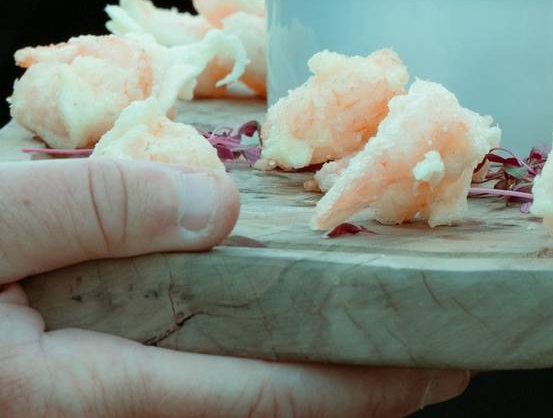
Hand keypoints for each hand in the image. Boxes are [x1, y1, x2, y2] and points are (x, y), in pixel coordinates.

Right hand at [0, 159, 466, 416]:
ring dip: (299, 370)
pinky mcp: (62, 376)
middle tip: (433, 357)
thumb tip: (211, 205)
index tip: (439, 369)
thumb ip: (83, 210)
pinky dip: (235, 347)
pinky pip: (172, 372)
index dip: (361, 389)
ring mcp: (78, 399)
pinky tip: (259, 313)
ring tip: (369, 334)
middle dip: (351, 388)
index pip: (259, 398)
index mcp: (76, 391)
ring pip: (215, 396)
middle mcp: (90, 411)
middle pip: (253, 408)